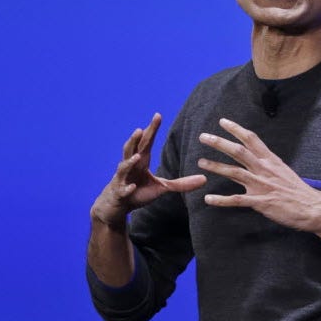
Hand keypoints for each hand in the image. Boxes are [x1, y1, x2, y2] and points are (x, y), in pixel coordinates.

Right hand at [91, 113, 206, 227]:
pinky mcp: (120, 193)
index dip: (151, 129)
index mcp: (141, 161)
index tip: (158, 115)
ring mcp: (123, 179)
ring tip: (138, 156)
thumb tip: (204, 179)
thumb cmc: (138, 191)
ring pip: (123, 167)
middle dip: (135, 139)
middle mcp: (130, 166)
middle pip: (132, 149)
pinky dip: (127, 188)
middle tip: (139, 129)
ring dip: (129, 162)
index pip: (146, 142)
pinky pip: (123, 190)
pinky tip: (132, 187)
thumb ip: (181, 183)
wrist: (115, 206)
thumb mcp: (162, 187)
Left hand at [198, 118, 320, 231]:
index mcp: (271, 160)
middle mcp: (264, 169)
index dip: (236, 129)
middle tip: (203, 137)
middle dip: (220, 143)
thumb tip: (256, 160)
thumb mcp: (283, 170)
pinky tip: (208, 199)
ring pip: (234, 172)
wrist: (312, 207)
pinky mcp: (260, 202)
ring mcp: (261, 185)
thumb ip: (268, 165)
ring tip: (201, 162)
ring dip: (216, 167)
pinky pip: (236, 200)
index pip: (252, 139)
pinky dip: (221, 200)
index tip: (222, 121)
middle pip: (239, 151)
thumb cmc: (297, 190)